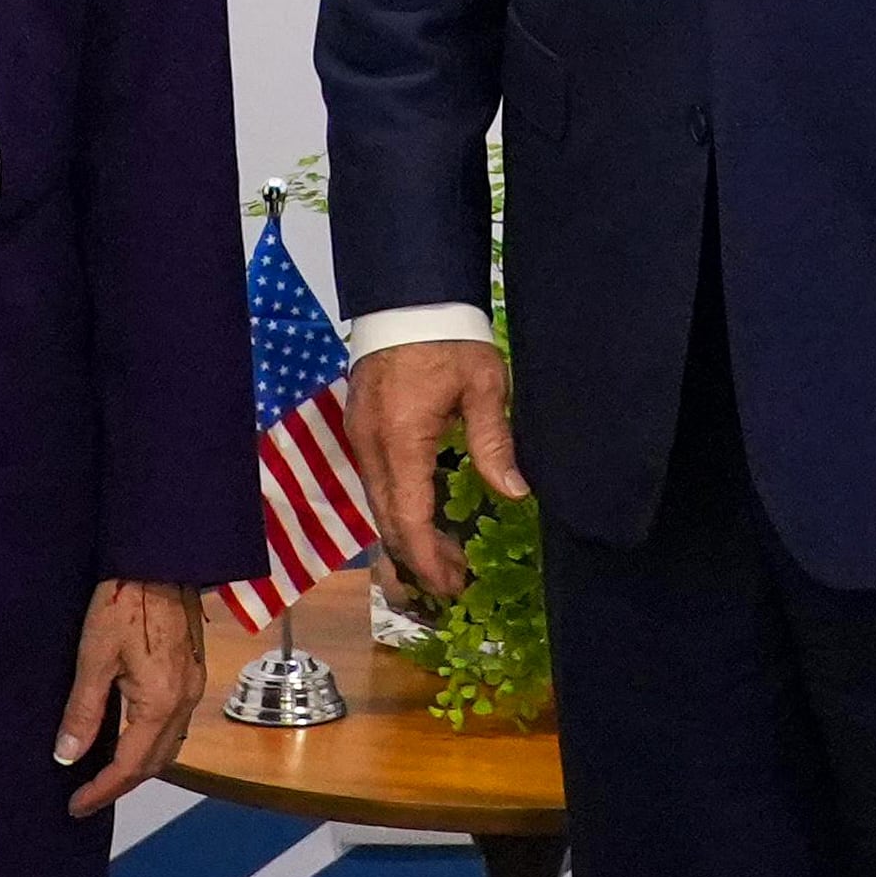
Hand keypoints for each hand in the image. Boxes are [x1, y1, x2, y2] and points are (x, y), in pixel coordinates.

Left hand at [54, 578, 206, 818]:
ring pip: (170, 745)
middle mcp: (184, 701)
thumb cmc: (125, 600)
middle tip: (87, 795)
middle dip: (122, 784)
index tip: (75, 805)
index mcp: (160, 702)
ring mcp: (194, 685)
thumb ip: (83, 711)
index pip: (130, 766)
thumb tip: (67, 757)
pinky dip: (153, 742)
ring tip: (107, 773)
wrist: (162, 557)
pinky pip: (175, 724)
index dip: (102, 790)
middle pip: (156, 763)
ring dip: (140, 766)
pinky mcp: (195, 670)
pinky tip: (132, 736)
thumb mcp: (95, 655)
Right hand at [345, 338, 525, 601]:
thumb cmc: (450, 337)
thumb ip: (494, 443)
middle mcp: (370, 445)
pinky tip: (422, 512)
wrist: (408, 291)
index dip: (427, 559)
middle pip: (386, 519)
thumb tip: (515, 494)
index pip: (407, 519)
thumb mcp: (483, 386)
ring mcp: (360, 434)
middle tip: (454, 581)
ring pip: (377, 502)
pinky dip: (396, 506)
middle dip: (417, 557)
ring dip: (406, 533)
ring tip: (445, 555)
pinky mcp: (360, 423)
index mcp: (400, 441)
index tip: (451, 585)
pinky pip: (374, 480)